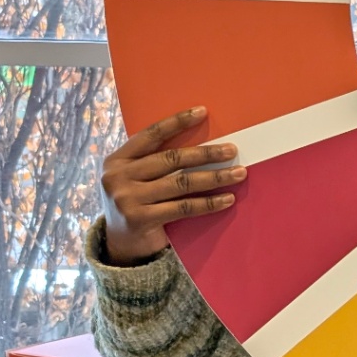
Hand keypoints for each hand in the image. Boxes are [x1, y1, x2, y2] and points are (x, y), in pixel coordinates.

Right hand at [100, 107, 243, 263]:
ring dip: (215, 177)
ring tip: (238, 173)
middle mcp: (118, 176)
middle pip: (171, 158)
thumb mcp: (134, 178)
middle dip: (205, 153)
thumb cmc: (136, 203)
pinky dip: (209, 203)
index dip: (177, 122)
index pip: (151, 134)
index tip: (203, 112)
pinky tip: (227, 199)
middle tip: (232, 150)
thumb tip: (203, 146)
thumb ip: (153, 162)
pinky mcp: (141, 219)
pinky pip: (184, 207)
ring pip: (181, 183)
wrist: (119, 244)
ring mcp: (128, 199)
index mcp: (117, 159)